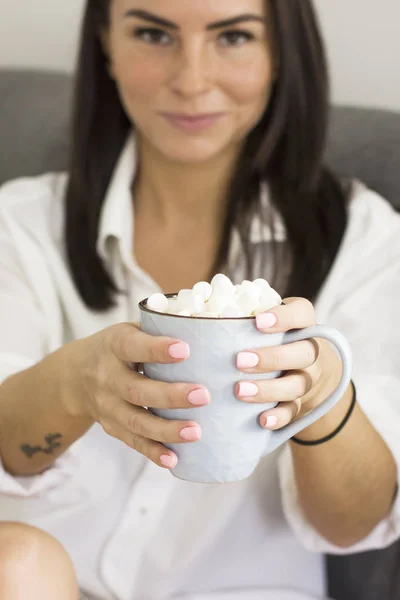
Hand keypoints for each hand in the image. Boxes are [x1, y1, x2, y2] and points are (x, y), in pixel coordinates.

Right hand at [63, 323, 209, 468]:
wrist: (75, 376)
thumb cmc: (118, 348)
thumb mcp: (131, 330)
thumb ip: (161, 330)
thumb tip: (210, 325)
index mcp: (114, 345)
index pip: (133, 347)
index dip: (157, 349)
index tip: (184, 349)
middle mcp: (107, 376)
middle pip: (137, 389)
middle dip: (171, 395)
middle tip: (203, 395)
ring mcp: (107, 405)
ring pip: (136, 420)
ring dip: (166, 429)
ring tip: (195, 432)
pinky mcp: (112, 427)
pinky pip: (132, 441)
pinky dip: (153, 452)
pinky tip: (174, 459)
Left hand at [235, 298, 341, 429]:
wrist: (305, 368)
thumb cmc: (271, 336)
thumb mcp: (265, 319)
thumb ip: (243, 316)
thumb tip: (194, 316)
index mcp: (302, 323)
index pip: (302, 314)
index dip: (284, 317)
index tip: (258, 321)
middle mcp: (311, 350)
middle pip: (303, 353)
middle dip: (271, 358)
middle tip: (239, 360)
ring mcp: (308, 378)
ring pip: (297, 385)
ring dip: (269, 389)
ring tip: (240, 390)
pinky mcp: (301, 402)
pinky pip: (294, 411)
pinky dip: (279, 416)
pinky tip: (262, 420)